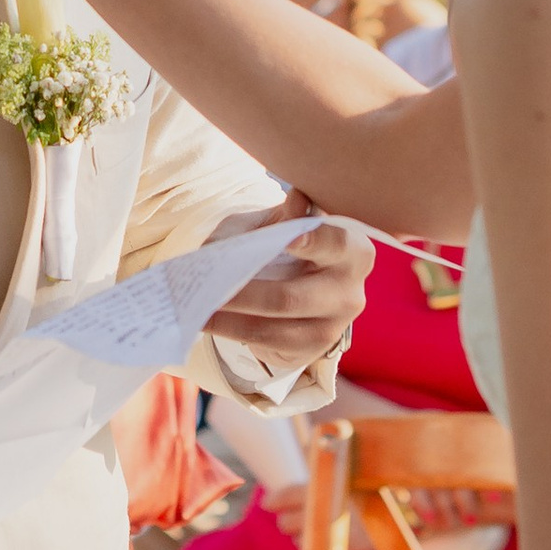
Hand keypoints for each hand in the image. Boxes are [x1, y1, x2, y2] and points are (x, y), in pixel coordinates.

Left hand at [209, 201, 369, 368]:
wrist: (304, 290)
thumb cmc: (292, 246)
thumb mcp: (286, 224)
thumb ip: (285, 215)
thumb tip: (297, 198)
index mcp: (352, 251)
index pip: (336, 245)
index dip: (314, 242)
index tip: (288, 237)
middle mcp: (349, 293)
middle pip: (292, 297)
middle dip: (245, 294)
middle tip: (208, 285)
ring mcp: (331, 328)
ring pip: (273, 326)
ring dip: (230, 317)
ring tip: (197, 305)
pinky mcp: (310, 350)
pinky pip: (265, 344)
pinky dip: (231, 331)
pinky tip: (205, 320)